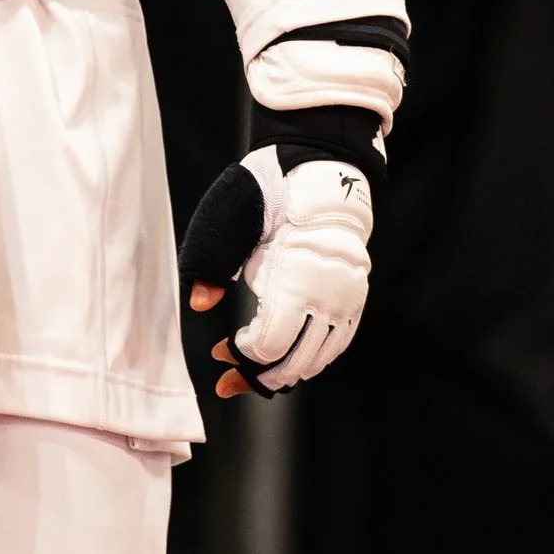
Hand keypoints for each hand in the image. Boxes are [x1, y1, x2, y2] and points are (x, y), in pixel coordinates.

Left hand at [180, 143, 374, 399]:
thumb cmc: (271, 198)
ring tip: (256, 369)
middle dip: (257, 375)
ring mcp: (345, 300)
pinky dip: (311, 359)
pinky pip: (336, 346)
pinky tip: (288, 357)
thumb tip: (199, 303)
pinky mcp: (354, 300)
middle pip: (293, 362)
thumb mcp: (231, 221)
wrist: (323, 177)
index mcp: (294, 278)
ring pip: (317, 360)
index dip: (241, 356)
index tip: (220, 349)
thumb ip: (212, 263)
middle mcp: (325, 295)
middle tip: (230, 374)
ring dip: (284, 373)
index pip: (269, 345)